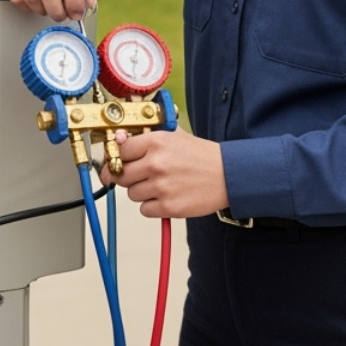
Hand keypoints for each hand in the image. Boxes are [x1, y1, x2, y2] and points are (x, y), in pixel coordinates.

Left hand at [104, 129, 227, 218]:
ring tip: (161, 184)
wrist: (228, 175)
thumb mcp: (173, 135)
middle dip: (128, 176)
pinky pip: (144, 210)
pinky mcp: (169, 207)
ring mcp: (161, 187)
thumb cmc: (201, 156)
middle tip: (142, 175)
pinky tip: (166, 196)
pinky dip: (152, 206)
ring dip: (141, 191)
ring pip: (131, 193)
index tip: (117, 161)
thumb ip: (144, 137)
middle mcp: (155, 164)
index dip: (118, 157)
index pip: (119, 151)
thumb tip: (118, 139)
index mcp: (155, 143)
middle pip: (120, 174)